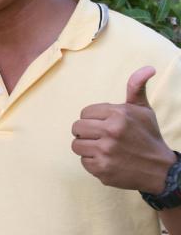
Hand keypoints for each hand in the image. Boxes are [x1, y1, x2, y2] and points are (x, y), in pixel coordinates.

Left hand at [71, 66, 176, 193]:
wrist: (161, 170)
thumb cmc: (148, 136)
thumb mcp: (143, 109)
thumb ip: (136, 87)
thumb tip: (148, 68)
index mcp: (118, 115)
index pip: (84, 113)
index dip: (92, 118)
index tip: (102, 124)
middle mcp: (110, 132)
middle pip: (77, 127)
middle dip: (85, 131)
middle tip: (98, 136)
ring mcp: (105, 152)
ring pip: (76, 145)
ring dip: (86, 147)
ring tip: (101, 148)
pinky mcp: (102, 169)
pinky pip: (83, 161)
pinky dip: (92, 162)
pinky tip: (106, 160)